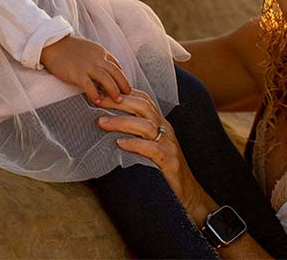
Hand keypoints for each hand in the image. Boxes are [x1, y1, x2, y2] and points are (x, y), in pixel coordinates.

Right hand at [40, 35, 130, 104]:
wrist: (52, 44)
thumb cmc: (68, 48)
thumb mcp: (88, 49)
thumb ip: (97, 58)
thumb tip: (103, 71)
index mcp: (100, 52)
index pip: (116, 65)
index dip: (122, 76)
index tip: (125, 86)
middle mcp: (97, 58)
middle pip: (115, 72)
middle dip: (123, 84)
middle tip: (128, 95)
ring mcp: (87, 65)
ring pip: (106, 79)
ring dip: (114, 90)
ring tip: (118, 101)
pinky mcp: (77, 73)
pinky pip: (89, 85)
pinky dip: (95, 94)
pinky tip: (98, 102)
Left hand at [97, 89, 210, 217]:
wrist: (189, 194)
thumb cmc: (165, 170)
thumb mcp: (151, 146)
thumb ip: (136, 134)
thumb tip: (109, 125)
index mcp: (161, 124)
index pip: (144, 99)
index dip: (124, 92)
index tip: (103, 91)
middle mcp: (166, 129)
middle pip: (143, 106)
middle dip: (119, 101)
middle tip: (97, 100)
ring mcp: (169, 145)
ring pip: (146, 125)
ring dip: (122, 122)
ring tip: (102, 122)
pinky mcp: (170, 162)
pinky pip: (152, 149)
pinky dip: (135, 144)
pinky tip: (120, 143)